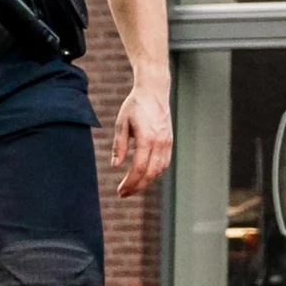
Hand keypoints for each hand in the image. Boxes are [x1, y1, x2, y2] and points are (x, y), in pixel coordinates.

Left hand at [111, 76, 172, 196]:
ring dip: (146, 182)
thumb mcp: (122, 123)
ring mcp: (167, 142)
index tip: (120, 190)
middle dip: (137, 186)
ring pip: (159, 170)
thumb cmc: (136, 105)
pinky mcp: (169, 141)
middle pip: (150, 173)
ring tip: (133, 187)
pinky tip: (144, 175)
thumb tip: (116, 165)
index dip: (130, 182)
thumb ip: (119, 145)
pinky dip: (154, 173)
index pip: (139, 168)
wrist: (154, 91)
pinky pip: (164, 163)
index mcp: (147, 137)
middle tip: (124, 194)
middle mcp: (160, 142)